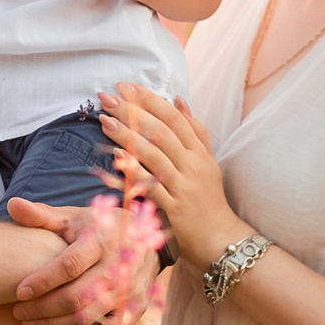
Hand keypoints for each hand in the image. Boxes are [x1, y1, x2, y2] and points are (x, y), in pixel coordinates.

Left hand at [4, 197, 133, 324]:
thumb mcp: (72, 218)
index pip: (69, 265)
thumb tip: (13, 204)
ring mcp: (130, 289)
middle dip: (43, 309)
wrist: (144, 236)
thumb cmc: (97, 228)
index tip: (18, 292)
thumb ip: (42, 216)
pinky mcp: (137, 307)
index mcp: (101, 239)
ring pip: (89, 317)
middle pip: (76, 296)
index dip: (42, 280)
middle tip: (17, 313)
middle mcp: (119, 265)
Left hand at [98, 84, 244, 270]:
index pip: (173, 117)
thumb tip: (179, 100)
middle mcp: (192, 164)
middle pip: (161, 131)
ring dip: (127, 136)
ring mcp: (183, 185)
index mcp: (198, 151)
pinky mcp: (173, 207)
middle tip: (107, 98)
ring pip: (154, 154)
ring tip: (104, 121)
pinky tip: (116, 158)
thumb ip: (195, 130)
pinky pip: (151, 185)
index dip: (149, 100)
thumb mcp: (207, 161)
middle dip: (132, 112)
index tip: (126, 87)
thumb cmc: (209, 199)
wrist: (219, 237)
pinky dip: (134, 171)